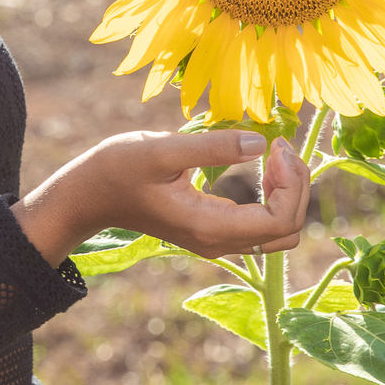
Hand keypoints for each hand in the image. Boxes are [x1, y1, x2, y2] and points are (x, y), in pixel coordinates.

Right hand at [11, 129, 310, 269]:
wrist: (88, 195)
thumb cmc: (118, 169)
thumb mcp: (162, 150)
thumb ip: (212, 147)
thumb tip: (260, 142)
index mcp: (210, 227)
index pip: (281, 220)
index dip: (291, 182)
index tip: (275, 144)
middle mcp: (218, 242)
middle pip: (289, 229)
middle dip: (296, 186)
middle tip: (278, 145)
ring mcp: (216, 240)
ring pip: (279, 231)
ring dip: (287, 193)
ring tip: (273, 155)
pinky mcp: (213, 230)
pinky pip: (262, 225)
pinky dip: (272, 197)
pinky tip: (259, 166)